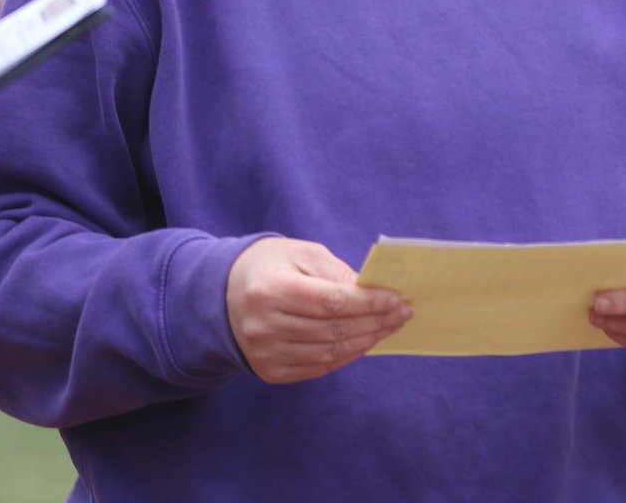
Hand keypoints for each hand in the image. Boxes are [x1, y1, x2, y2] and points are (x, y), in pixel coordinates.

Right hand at [226, 237, 411, 383]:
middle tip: (401, 313)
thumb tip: (373, 293)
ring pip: (329, 353)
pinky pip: (318, 368)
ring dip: (366, 340)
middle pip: (333, 330)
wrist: (224, 293)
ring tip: (388, 327)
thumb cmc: (271, 265)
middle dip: (374, 322)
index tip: (397, 299)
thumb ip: (336, 273)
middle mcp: (264, 326)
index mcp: (270, 290)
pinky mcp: (269, 371)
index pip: (330, 302)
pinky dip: (346, 356)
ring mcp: (265, 354)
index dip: (368, 303)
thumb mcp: (302, 254)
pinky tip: (364, 341)